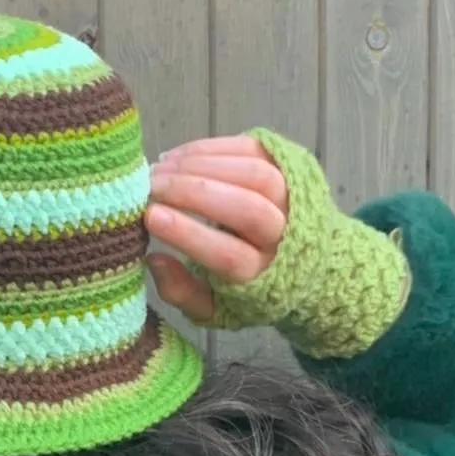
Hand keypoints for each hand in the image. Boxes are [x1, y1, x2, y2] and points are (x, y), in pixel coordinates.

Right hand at [144, 135, 288, 321]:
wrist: (304, 258)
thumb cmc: (246, 285)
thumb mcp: (213, 306)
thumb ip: (182, 292)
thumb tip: (154, 259)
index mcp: (264, 276)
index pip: (230, 255)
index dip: (189, 234)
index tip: (150, 216)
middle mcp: (288, 235)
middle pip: (247, 208)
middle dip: (193, 192)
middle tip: (151, 186)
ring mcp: (294, 196)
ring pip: (253, 174)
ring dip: (200, 165)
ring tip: (161, 168)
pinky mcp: (289, 166)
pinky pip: (252, 151)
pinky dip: (210, 149)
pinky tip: (178, 156)